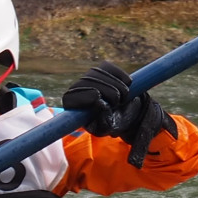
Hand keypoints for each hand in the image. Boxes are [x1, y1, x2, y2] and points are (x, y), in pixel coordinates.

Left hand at [63, 60, 179, 168]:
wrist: (126, 111)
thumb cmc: (111, 123)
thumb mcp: (107, 129)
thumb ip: (102, 122)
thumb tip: (101, 105)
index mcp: (72, 105)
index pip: (71, 97)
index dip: (85, 95)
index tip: (99, 99)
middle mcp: (76, 88)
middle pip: (87, 82)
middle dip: (107, 92)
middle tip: (118, 103)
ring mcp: (88, 76)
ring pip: (99, 73)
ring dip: (117, 86)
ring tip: (122, 99)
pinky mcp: (102, 68)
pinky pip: (109, 68)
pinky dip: (121, 76)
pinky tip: (127, 85)